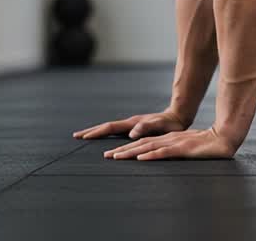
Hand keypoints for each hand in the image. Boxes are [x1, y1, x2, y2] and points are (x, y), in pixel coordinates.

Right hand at [72, 109, 188, 139]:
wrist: (178, 116)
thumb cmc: (171, 123)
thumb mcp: (160, 126)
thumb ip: (146, 127)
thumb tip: (131, 134)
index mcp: (133, 123)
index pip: (110, 127)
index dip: (97, 132)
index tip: (83, 137)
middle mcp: (130, 123)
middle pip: (107, 126)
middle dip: (92, 131)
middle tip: (76, 136)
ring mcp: (132, 124)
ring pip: (111, 128)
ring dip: (98, 132)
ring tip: (86, 137)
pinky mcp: (136, 127)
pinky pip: (117, 131)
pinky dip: (108, 133)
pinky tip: (105, 139)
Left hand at [104, 127, 237, 159]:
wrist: (225, 138)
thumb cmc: (207, 145)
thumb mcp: (187, 148)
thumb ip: (174, 151)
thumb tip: (160, 157)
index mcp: (169, 139)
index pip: (145, 143)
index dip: (128, 148)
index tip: (113, 154)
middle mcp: (169, 139)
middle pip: (142, 144)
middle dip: (123, 150)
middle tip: (107, 156)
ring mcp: (176, 143)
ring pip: (149, 147)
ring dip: (132, 152)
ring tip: (118, 156)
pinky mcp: (184, 149)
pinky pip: (165, 152)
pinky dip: (151, 154)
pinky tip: (142, 157)